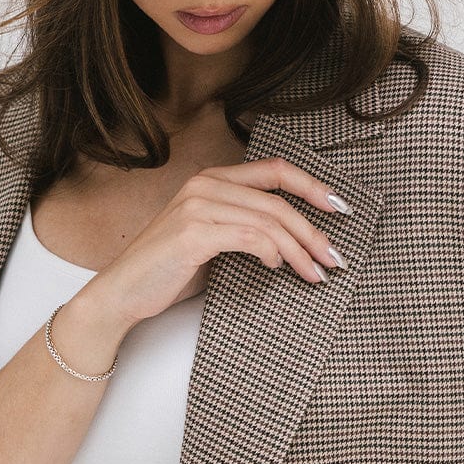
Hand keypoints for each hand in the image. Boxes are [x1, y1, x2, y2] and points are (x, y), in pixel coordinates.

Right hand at [89, 157, 350, 326]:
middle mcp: (205, 185)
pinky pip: (249, 237)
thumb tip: (296, 241)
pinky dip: (271, 252)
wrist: (122, 293)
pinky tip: (277, 268)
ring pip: (269, 221)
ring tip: (315, 274)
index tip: (340, 208)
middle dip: (314, 231)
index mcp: (213, 179)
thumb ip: (245, 227)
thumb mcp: (212, 238)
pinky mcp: (193, 232)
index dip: (313, 185)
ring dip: (300, 250)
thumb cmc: (168, 269)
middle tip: (334, 259)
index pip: (275, 170)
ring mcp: (197, 206)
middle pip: (279, 201)